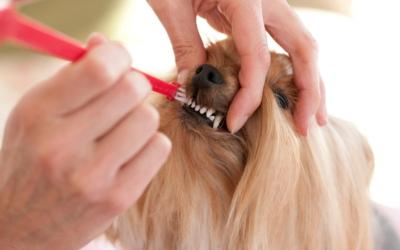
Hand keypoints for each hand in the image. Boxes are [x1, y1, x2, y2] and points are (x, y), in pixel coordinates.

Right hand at [0, 34, 170, 249]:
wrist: (18, 224)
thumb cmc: (31, 157)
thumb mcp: (37, 110)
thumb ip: (73, 74)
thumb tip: (106, 43)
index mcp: (39, 113)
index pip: (100, 68)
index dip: (119, 56)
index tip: (118, 63)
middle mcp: (63, 145)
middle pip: (133, 90)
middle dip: (133, 85)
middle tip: (123, 97)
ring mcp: (92, 176)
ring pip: (149, 118)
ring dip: (141, 118)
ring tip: (122, 129)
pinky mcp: (117, 198)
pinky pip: (159, 148)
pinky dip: (150, 144)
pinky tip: (130, 152)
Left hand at [147, 0, 326, 134]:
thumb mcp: (171, 4)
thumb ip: (185, 44)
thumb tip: (193, 85)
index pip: (258, 56)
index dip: (250, 95)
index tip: (234, 122)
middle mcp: (268, 0)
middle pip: (304, 48)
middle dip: (310, 91)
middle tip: (306, 127)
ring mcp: (269, 6)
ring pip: (303, 46)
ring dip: (311, 82)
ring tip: (312, 117)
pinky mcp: (261, 13)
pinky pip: (286, 44)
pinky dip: (293, 70)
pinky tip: (291, 91)